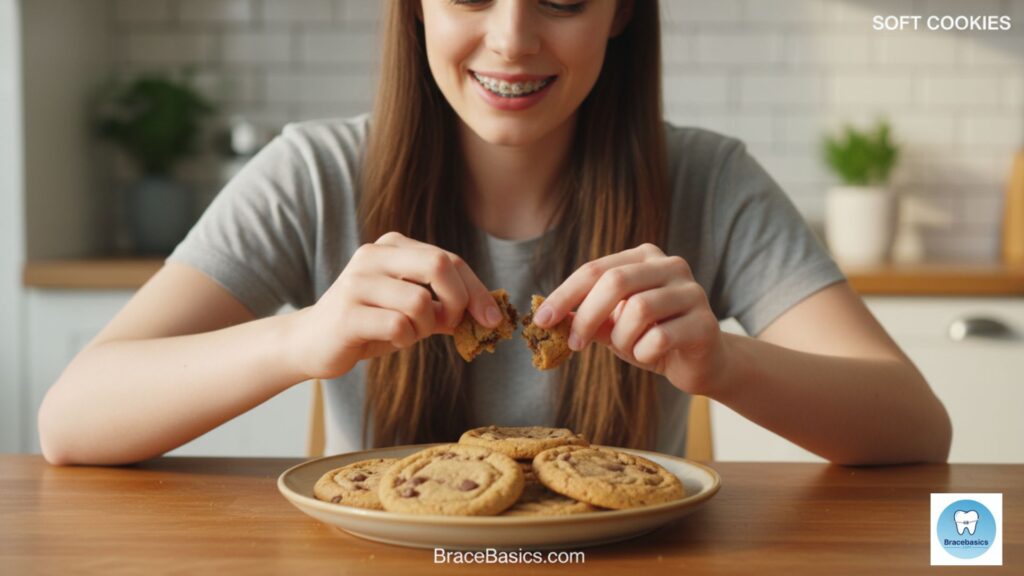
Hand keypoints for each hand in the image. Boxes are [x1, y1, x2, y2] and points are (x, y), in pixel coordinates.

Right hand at [288, 231, 500, 379]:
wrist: (311, 342)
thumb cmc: (369, 323)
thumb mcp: (411, 308)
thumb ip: (445, 305)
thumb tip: (488, 314)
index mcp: (393, 246)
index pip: (450, 260)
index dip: (478, 290)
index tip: (492, 319)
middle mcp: (373, 256)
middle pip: (440, 264)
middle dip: (458, 301)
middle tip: (450, 325)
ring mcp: (357, 283)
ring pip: (421, 302)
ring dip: (426, 328)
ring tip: (409, 333)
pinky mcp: (347, 314)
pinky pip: (399, 326)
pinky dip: (405, 339)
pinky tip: (391, 340)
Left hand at [533, 243, 726, 394]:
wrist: (701, 363)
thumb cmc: (652, 338)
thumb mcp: (614, 326)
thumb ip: (586, 316)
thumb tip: (547, 316)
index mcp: (644, 257)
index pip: (595, 269)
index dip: (565, 295)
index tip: (541, 320)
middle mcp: (671, 266)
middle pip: (616, 281)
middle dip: (587, 316)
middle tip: (574, 343)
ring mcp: (692, 292)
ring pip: (639, 309)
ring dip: (622, 338)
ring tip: (628, 348)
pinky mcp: (705, 323)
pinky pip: (660, 338)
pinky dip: (643, 353)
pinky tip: (650, 355)